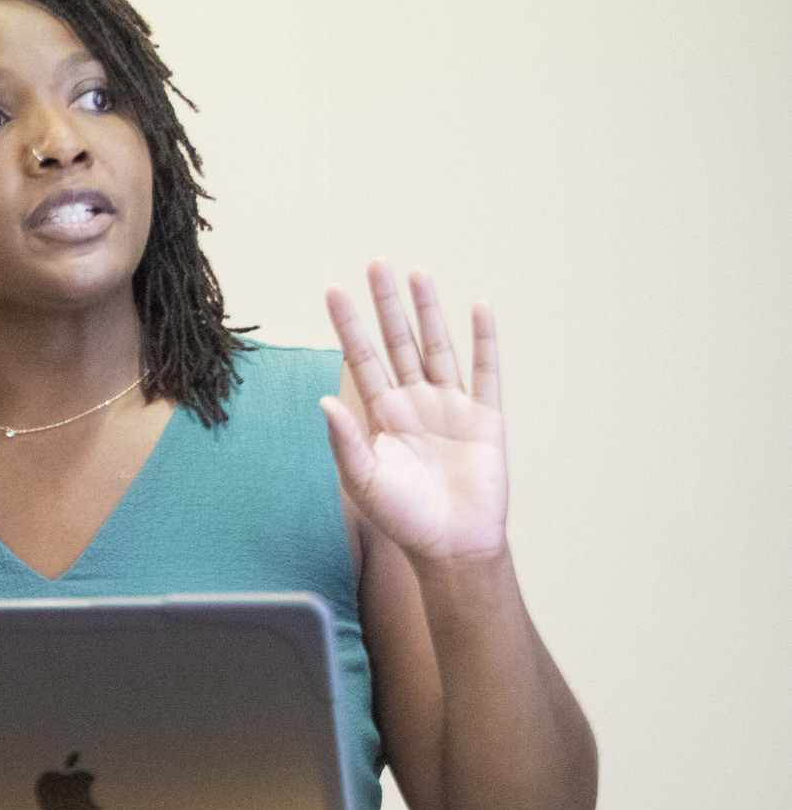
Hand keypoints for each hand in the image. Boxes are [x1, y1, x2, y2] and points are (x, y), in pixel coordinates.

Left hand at [319, 262, 507, 567]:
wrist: (451, 545)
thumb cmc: (403, 518)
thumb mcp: (363, 480)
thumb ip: (345, 440)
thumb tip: (324, 399)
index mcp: (381, 415)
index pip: (361, 359)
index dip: (349, 326)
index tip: (334, 292)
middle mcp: (414, 403)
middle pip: (398, 342)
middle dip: (386, 304)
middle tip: (376, 263)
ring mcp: (450, 407)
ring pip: (437, 346)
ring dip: (428, 311)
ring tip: (417, 273)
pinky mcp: (485, 417)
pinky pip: (485, 371)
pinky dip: (484, 340)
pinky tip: (479, 308)